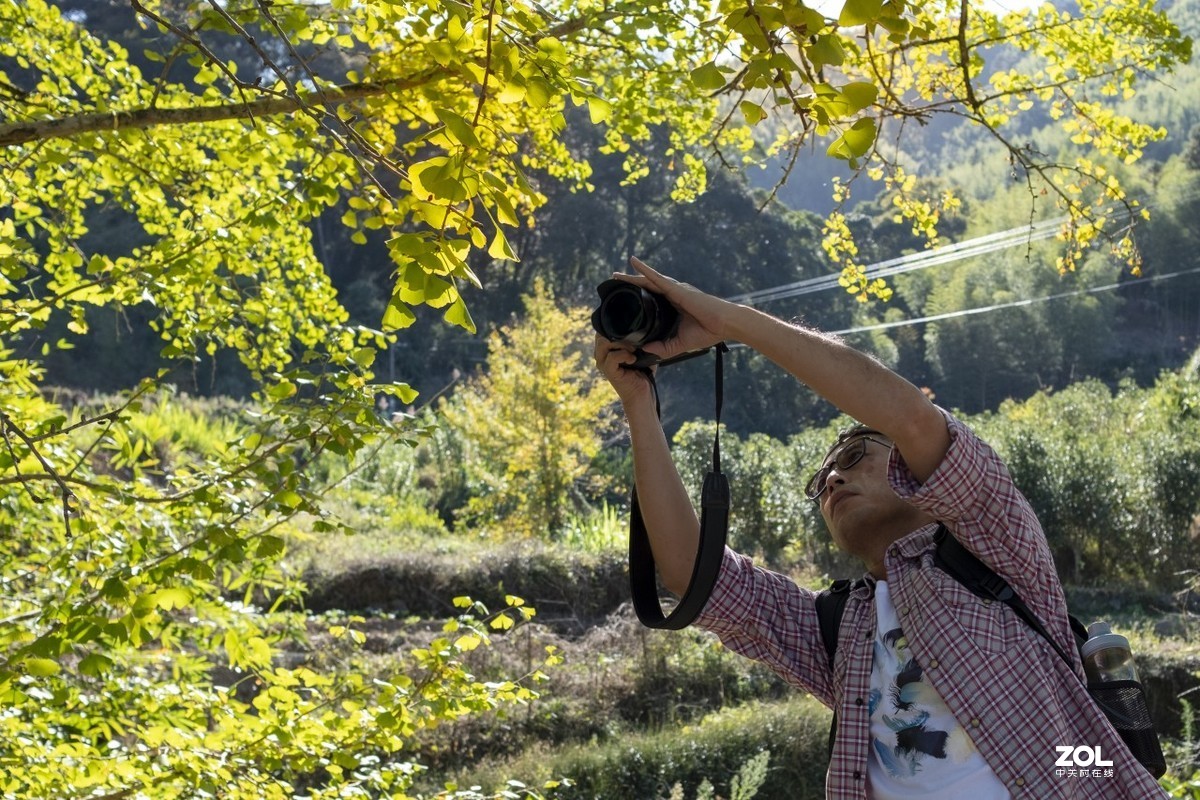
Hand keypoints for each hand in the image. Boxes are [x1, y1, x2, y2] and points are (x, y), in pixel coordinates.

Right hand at [594, 334, 655, 406]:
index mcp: (605, 349)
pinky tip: (633, 359)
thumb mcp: (640, 351)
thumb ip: (637, 338)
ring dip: (622, 343)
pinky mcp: (608, 372)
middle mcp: (601, 356)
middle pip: (601, 334)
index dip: (615, 327)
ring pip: (604, 343)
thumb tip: (642, 325)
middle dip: (619, 334)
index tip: (631, 332)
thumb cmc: (642, 372)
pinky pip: (612, 357)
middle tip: (634, 342)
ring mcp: (603, 364)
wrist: (642, 394)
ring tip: (634, 351)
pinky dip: (624, 355)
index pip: (602, 330)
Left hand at [611, 257, 731, 360]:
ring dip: (632, 276)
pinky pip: (656, 277)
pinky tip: (633, 263)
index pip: (650, 300)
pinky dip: (645, 270)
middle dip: (630, 284)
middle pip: (646, 287)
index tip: (622, 298)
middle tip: (613, 282)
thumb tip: (645, 349)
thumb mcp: (680, 344)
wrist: (725, 325)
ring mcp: (674, 290)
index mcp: (673, 306)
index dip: (637, 297)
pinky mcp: (677, 289)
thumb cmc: (708, 332)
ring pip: (648, 280)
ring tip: (615, 275)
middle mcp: (672, 295)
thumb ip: (664, 348)